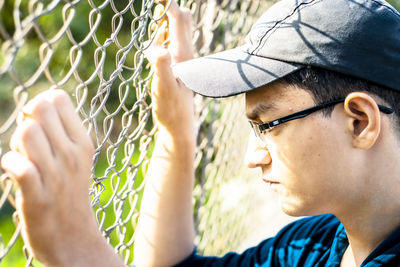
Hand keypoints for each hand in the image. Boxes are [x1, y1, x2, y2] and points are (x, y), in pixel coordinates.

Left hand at [1, 90, 122, 266]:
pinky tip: (15, 172)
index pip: (57, 98)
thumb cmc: (69, 191)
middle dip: (27, 119)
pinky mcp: (37, 196)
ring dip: (16, 144)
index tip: (41, 125)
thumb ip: (61, 130)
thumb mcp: (76, 158)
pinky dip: (10, 164)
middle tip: (31, 143)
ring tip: (25, 160)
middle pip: (39, 109)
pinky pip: (19, 166)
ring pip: (26, 133)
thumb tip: (39, 102)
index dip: (41, 104)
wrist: (73, 236)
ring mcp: (56, 175)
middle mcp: (72, 154)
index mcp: (83, 142)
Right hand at [146, 0, 194, 138]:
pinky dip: (165, 32)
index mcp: (183, 54)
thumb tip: (157, 47)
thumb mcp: (162, 89)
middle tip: (154, 4)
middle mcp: (186, 54)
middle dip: (168, 7)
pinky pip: (173, 42)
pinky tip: (158, 37)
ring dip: (167, 18)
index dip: (166, 2)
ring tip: (155, 13)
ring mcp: (183, 60)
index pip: (178, 18)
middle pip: (182, 19)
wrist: (179, 128)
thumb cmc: (170, 111)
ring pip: (178, 29)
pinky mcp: (178, 68)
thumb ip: (160, 66)